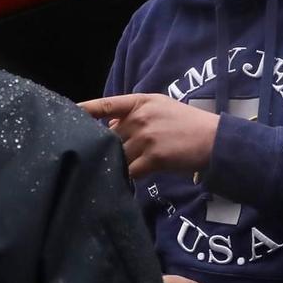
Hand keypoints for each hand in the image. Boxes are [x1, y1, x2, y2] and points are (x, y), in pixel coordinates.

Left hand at [77, 93, 219, 178]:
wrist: (214, 140)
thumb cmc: (188, 124)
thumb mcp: (161, 108)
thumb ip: (135, 115)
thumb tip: (109, 125)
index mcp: (141, 101)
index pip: (106, 104)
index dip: (85, 109)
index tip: (68, 113)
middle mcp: (140, 117)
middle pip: (110, 136)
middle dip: (107, 148)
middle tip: (101, 157)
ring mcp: (146, 137)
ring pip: (118, 155)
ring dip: (117, 164)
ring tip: (120, 170)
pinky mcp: (153, 157)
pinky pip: (130, 170)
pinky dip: (127, 177)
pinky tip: (129, 180)